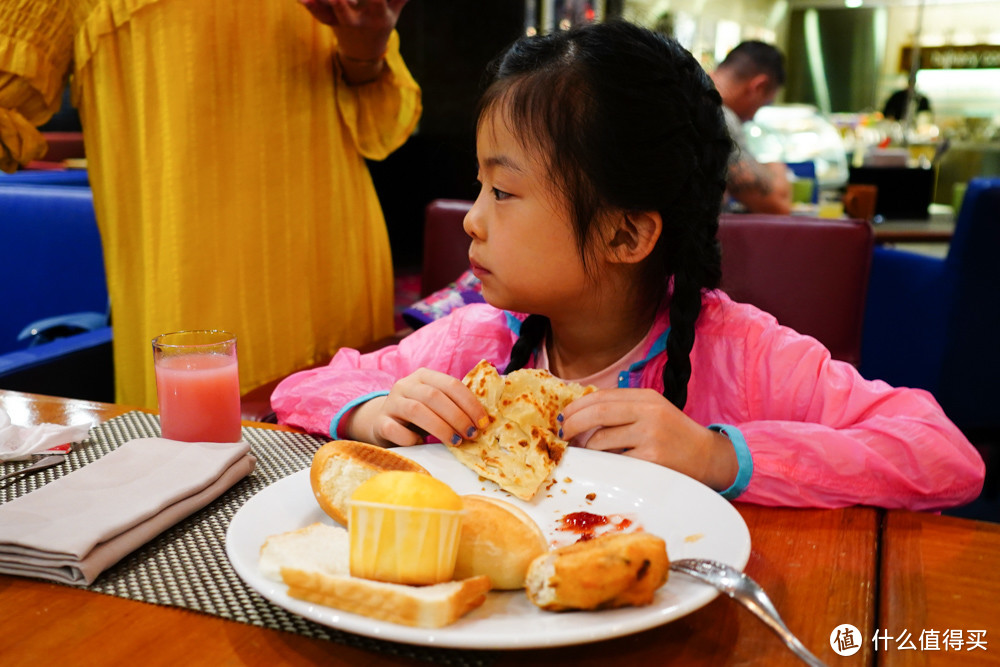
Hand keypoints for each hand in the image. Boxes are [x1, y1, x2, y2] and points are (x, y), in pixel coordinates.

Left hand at [298, 0, 408, 58]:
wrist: (363, 51)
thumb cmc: (381, 23)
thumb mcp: (393, 12)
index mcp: (377, 18)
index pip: (376, 3)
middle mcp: (357, 23)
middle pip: (346, 15)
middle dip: (341, 6)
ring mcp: (340, 23)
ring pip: (327, 14)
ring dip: (317, 4)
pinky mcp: (328, 20)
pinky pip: (317, 12)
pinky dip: (308, 4)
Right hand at [346, 368, 487, 447]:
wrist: (384, 423)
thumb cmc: (419, 416)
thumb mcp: (436, 404)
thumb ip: (454, 405)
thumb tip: (483, 422)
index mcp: (423, 376)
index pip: (451, 384)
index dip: (470, 403)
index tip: (482, 423)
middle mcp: (405, 385)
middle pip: (434, 396)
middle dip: (457, 416)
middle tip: (470, 434)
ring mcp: (391, 403)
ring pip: (416, 410)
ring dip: (440, 427)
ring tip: (455, 441)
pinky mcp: (380, 422)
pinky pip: (395, 429)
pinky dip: (411, 439)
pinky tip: (421, 445)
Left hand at [559, 388, 737, 490]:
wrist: (707, 457)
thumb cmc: (673, 436)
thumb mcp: (652, 412)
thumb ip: (622, 409)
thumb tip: (579, 415)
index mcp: (645, 397)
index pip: (601, 397)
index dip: (577, 407)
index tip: (564, 417)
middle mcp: (648, 412)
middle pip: (596, 414)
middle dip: (573, 425)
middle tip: (563, 436)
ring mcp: (650, 436)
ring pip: (600, 440)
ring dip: (586, 449)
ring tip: (586, 454)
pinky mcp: (651, 459)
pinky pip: (614, 461)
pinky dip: (603, 464)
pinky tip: (603, 465)